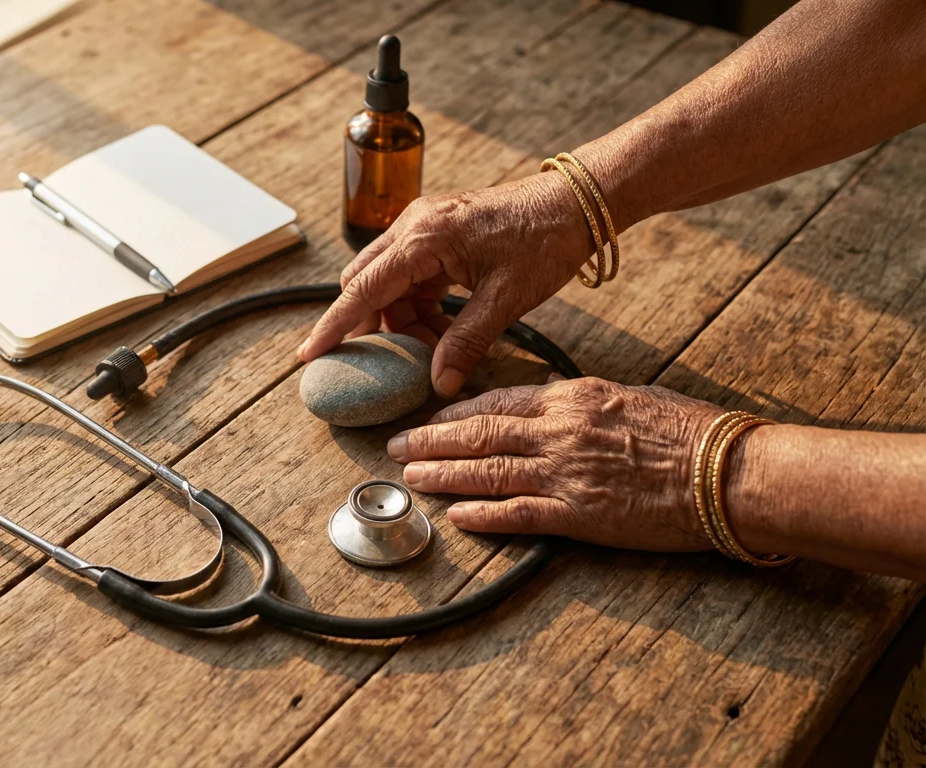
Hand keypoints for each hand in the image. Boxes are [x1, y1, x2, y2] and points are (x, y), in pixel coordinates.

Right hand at [299, 172, 595, 396]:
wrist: (577, 202)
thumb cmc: (545, 240)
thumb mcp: (505, 299)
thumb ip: (465, 342)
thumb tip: (437, 383)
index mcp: (424, 238)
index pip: (362, 289)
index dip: (334, 325)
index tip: (308, 354)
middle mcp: (413, 226)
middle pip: (365, 284)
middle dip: (372, 327)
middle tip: (386, 364)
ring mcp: (423, 227)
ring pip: (388, 284)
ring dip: (401, 320)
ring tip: (433, 349)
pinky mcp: (437, 233)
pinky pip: (410, 277)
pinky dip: (418, 307)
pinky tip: (443, 329)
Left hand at [386, 376, 725, 551]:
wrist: (728, 471)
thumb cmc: (689, 431)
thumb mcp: (629, 396)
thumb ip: (581, 401)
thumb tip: (549, 399)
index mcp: (572, 397)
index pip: (497, 400)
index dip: (455, 411)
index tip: (430, 417)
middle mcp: (559, 431)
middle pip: (478, 434)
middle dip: (431, 441)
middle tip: (396, 446)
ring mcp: (565, 473)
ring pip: (487, 472)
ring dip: (443, 476)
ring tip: (411, 478)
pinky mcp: (578, 515)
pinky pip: (518, 514)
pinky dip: (482, 515)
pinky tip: (455, 516)